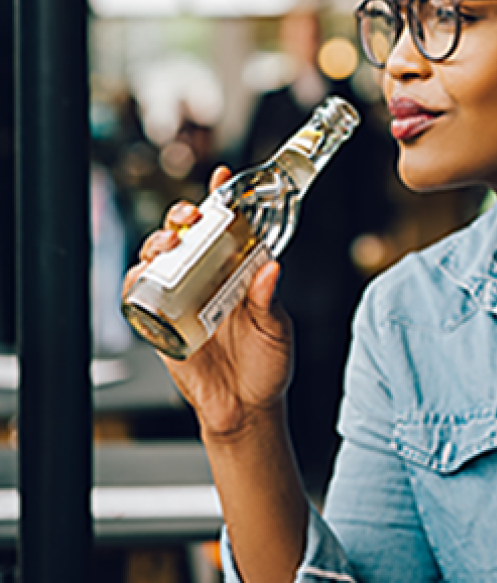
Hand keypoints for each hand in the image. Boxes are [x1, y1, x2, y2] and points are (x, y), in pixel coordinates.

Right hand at [123, 166, 295, 442]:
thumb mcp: (275, 330)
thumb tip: (272, 267)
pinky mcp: (160, 322)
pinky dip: (135, 280)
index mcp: (240, 274)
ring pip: (159, 258)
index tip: (220, 174)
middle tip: (190, 216)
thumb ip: (270, 301)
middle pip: (187, 236)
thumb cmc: (267, 366)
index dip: (222, 201)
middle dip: (182, 216)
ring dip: (157, 242)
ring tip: (169, 242)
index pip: (230, 230)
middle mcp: (209, 280)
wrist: (245, 408)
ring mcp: (182, 299)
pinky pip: (139, 295)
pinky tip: (142, 276)